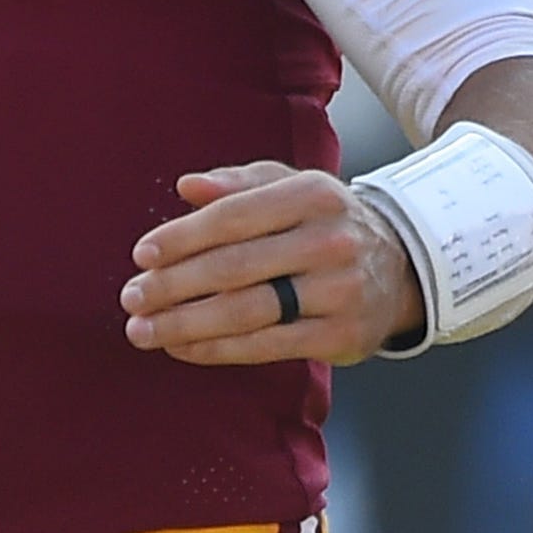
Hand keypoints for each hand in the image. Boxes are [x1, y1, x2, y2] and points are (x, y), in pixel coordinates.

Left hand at [119, 162, 425, 366]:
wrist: (401, 266)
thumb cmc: (321, 221)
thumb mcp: (287, 186)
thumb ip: (235, 183)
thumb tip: (186, 186)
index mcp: (312, 195)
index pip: (233, 217)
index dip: (182, 237)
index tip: (140, 255)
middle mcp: (330, 241)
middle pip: (235, 267)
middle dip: (173, 285)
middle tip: (131, 297)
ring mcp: (339, 291)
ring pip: (248, 312)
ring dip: (186, 324)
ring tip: (143, 329)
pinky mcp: (341, 336)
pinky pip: (267, 346)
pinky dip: (217, 349)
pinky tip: (182, 348)